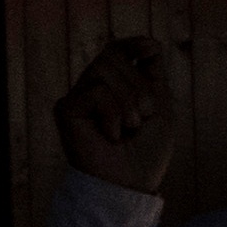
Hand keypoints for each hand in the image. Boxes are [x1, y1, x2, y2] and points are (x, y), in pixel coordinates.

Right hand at [56, 34, 184, 193]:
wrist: (130, 183)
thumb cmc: (147, 151)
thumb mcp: (161, 106)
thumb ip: (153, 75)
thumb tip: (150, 43)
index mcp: (115, 87)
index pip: (117, 50)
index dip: (133, 43)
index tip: (151, 47)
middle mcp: (92, 88)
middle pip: (113, 57)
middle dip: (138, 87)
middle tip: (141, 119)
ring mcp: (77, 99)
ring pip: (104, 71)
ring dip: (128, 103)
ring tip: (128, 129)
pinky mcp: (66, 110)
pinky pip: (96, 93)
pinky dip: (113, 115)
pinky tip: (111, 135)